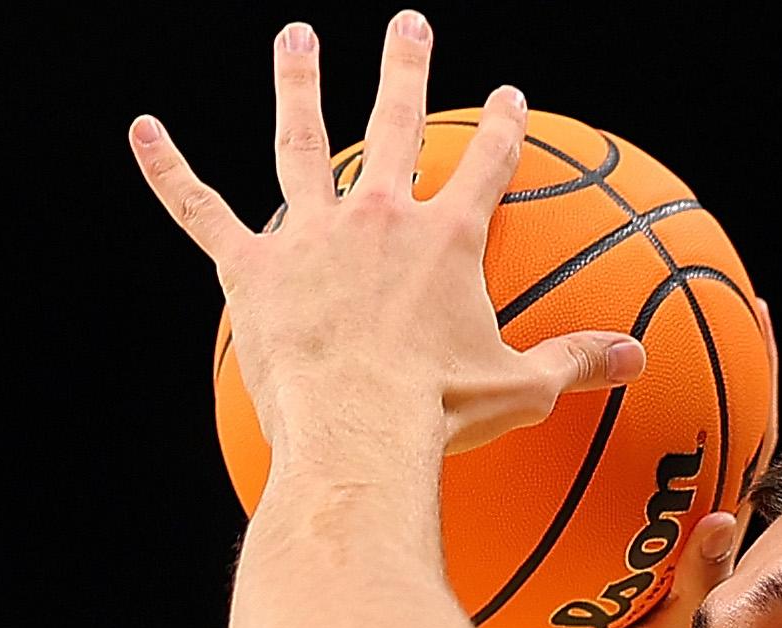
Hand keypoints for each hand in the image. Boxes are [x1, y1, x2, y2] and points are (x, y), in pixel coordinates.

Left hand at [128, 15, 643, 473]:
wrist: (358, 434)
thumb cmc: (440, 419)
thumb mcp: (523, 392)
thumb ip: (579, 362)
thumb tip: (639, 358)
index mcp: (447, 240)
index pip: (487, 166)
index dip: (504, 128)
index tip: (510, 98)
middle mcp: (379, 217)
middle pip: (397, 123)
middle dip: (405, 68)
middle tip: (408, 25)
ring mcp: (311, 235)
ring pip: (302, 141)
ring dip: (299, 84)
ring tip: (296, 39)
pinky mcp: (252, 268)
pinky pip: (202, 210)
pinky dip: (169, 171)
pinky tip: (142, 131)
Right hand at [493, 298, 777, 627]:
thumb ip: (692, 595)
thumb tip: (726, 522)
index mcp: (674, 532)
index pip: (727, 438)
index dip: (751, 380)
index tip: (759, 317)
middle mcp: (630, 505)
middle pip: (670, 403)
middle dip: (685, 332)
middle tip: (692, 267)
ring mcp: (579, 505)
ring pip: (598, 412)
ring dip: (609, 341)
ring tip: (602, 270)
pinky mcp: (522, 514)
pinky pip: (521, 444)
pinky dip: (514, 392)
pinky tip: (488, 350)